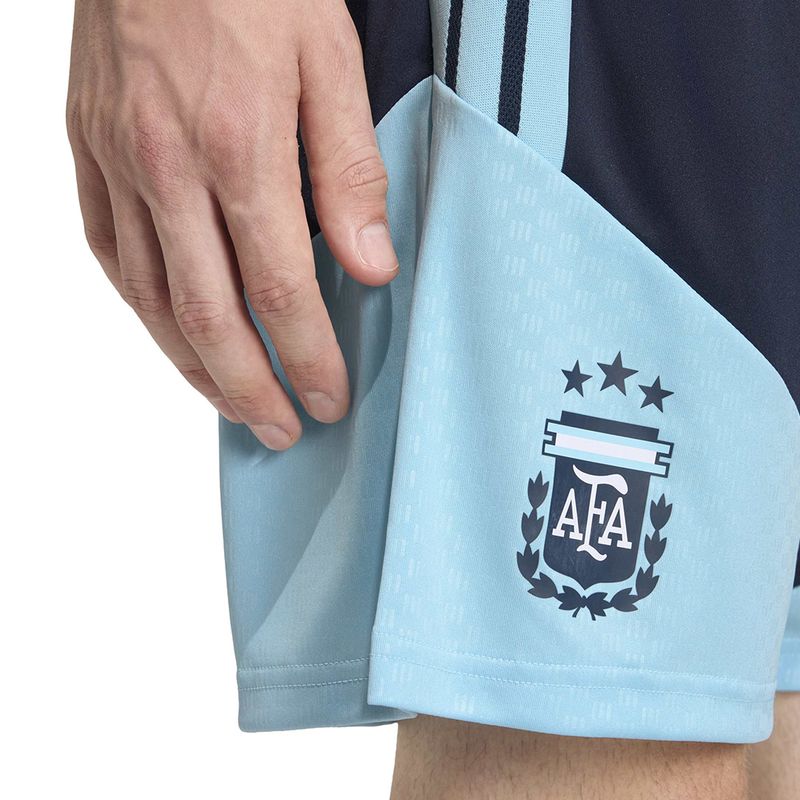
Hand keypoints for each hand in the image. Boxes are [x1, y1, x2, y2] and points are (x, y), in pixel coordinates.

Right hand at [66, 0, 397, 448]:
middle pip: (210, 315)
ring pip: (153, 299)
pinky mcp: (87, 152)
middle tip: (281, 431)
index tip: (328, 398)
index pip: (280, 287)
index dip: (306, 356)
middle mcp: (167, 167)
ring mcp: (117, 163)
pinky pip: (110, 254)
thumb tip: (369, 265)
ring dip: (194, 367)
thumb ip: (348, 171)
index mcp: (238, 145)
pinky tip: (173, 341)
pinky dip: (144, 312)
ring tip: (232, 408)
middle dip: (250, 387)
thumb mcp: (330, 58)